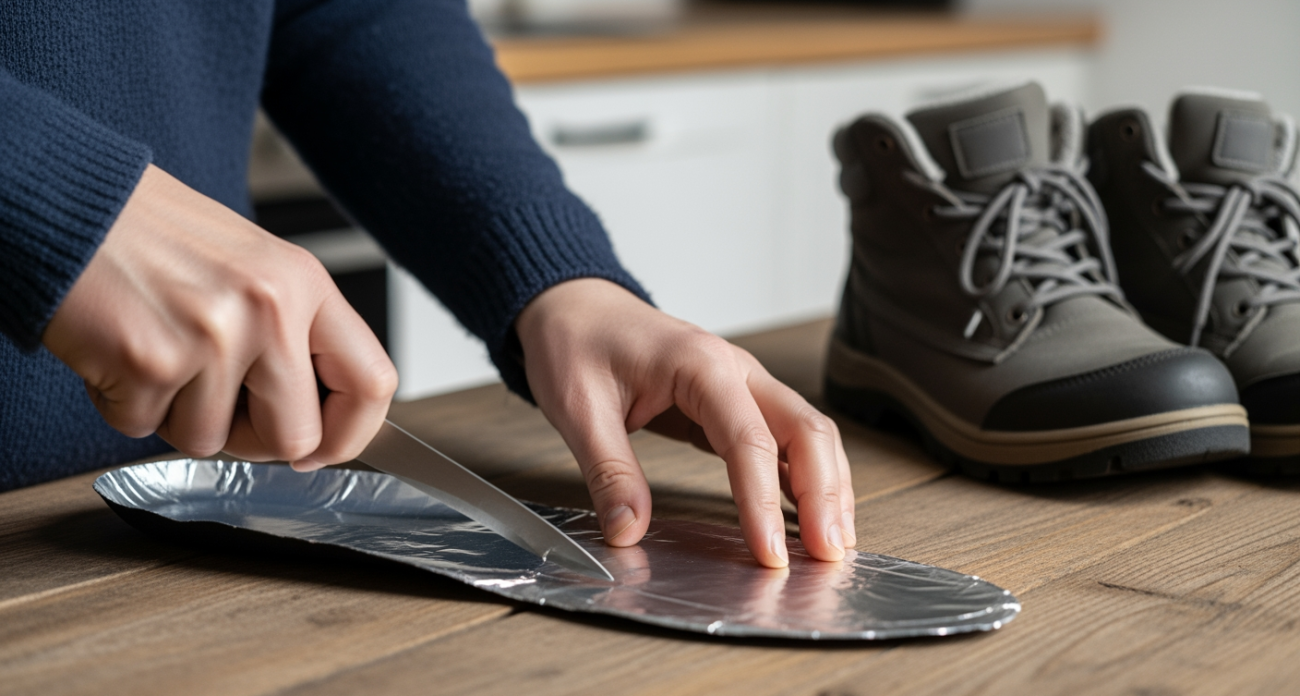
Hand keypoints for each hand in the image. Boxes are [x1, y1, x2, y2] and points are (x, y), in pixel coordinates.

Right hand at [43, 164, 396, 466]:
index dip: (349, 434)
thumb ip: (294, 335)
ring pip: (210, 441)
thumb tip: (317, 425)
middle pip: (294, 438)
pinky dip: (124, 403)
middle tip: (214, 401)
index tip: (321, 450)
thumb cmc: (155, 236)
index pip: (372, 383)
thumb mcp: (255, 267)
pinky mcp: (150, 361)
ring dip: (175, 414)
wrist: (70, 202)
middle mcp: (269, 308)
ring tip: (158, 350)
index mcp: (304, 283)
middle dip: (251, 440)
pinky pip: (144, 428)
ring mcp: (212, 337)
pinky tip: (119, 349)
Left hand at [515, 278, 855, 567]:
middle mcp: (736, 369)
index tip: (769, 553)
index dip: (762, 501)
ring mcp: (743, 383)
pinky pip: (786, 438)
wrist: (575, 306)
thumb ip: (608, 471)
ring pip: (808, 432)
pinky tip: (809, 515)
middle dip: (824, 494)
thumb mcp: (578, 408)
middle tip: (827, 554)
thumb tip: (629, 530)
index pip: (749, 440)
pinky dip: (805, 476)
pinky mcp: (737, 401)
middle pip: (805, 430)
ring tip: (832, 544)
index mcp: (700, 364)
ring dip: (827, 486)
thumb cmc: (577, 342)